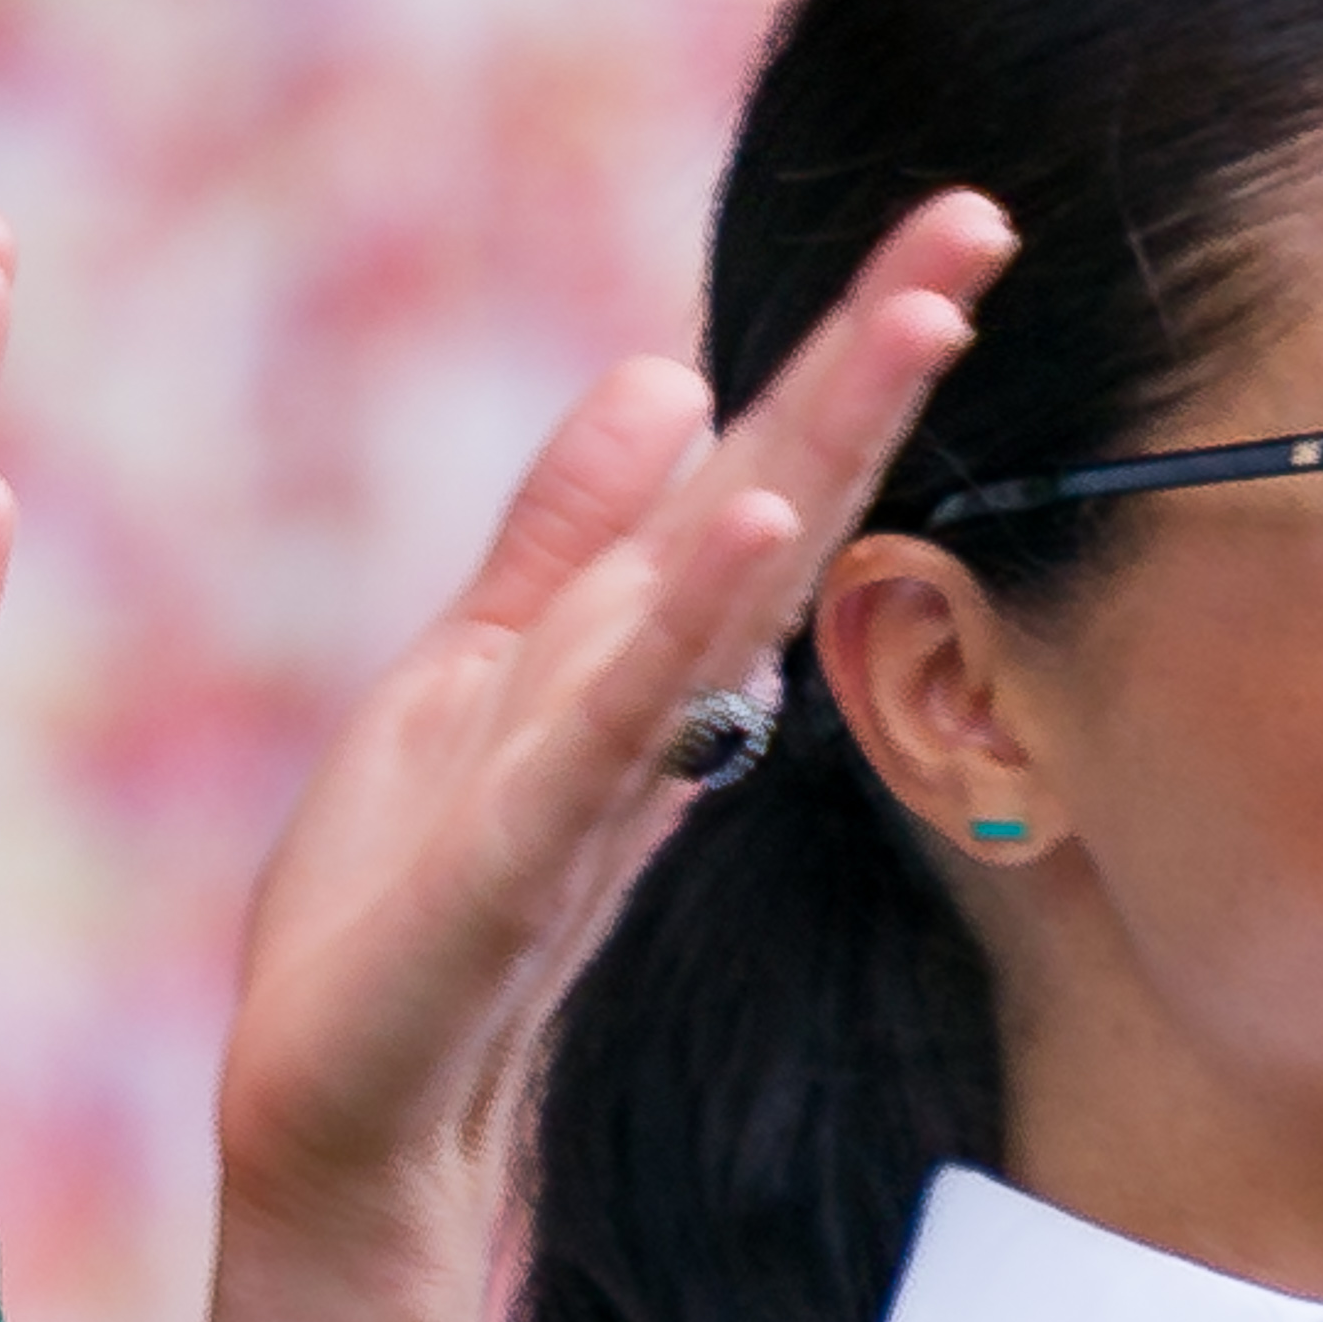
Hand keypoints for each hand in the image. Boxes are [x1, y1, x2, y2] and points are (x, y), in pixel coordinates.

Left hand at [211, 191, 1010, 1232]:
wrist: (342, 1101)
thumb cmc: (402, 896)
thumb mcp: (477, 667)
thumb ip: (569, 534)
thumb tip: (674, 375)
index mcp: (635, 647)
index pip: (760, 469)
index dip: (850, 349)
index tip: (953, 220)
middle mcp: (648, 702)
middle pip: (778, 504)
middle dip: (873, 365)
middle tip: (980, 223)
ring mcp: (596, 777)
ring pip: (724, 595)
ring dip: (813, 455)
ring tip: (910, 326)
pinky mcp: (519, 855)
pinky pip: (616, 726)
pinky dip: (682, 628)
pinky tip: (744, 524)